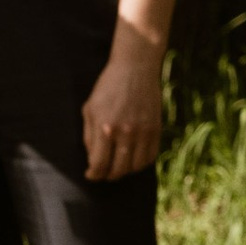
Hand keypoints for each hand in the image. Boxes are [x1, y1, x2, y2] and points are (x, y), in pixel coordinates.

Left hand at [82, 23, 164, 182]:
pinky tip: (133, 159)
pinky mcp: (156, 129)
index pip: (99, 164)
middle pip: (117, 170)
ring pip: (135, 167)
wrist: (135, 68)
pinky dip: (141, 163)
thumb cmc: (108, 88)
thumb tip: (92, 161)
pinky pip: (150, 157)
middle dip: (108, 176)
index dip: (94, 174)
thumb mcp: (90, 109)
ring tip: (118, 166)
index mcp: (104, 127)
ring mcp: (143, 132)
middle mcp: (125, 132)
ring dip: (125, 171)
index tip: (91, 175)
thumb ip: (89, 136)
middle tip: (104, 174)